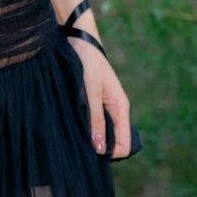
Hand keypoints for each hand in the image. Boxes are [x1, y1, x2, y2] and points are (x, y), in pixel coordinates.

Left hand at [69, 36, 131, 159]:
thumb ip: (95, 120)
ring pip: (102, 134)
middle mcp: (116, 110)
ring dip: (90, 138)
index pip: (124, 145)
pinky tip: (71, 126)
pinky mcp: (94, 103)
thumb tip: (100, 149)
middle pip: (113, 142)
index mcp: (121, 108)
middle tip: (78, 147)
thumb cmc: (86, 64)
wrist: (79, 41)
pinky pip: (93, 124)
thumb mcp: (90, 93)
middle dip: (99, 148)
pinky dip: (85, 128)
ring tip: (73, 136)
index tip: (90, 154)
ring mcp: (105, 107)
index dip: (110, 154)